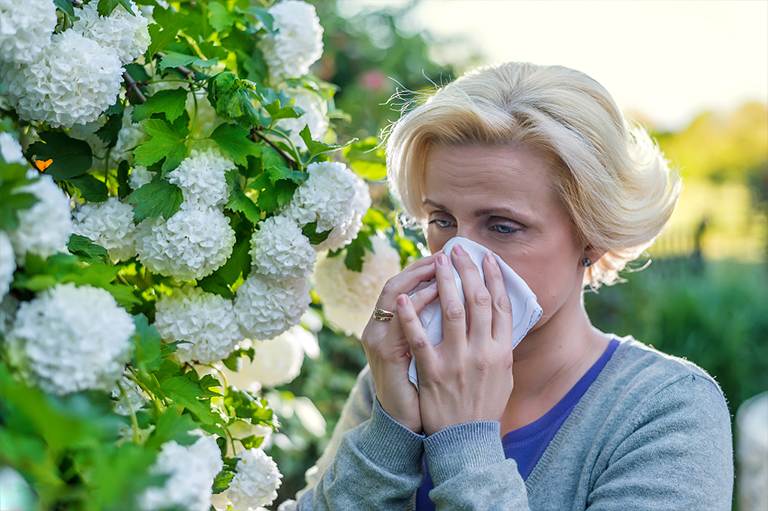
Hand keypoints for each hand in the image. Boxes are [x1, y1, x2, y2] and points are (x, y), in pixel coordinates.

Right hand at [360, 253, 439, 432]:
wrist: (404, 424)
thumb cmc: (417, 389)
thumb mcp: (420, 354)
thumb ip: (429, 329)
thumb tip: (455, 303)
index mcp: (387, 325)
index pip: (403, 284)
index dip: (423, 267)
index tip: (449, 255)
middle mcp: (377, 327)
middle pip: (397, 282)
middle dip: (423, 265)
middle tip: (448, 253)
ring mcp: (378, 339)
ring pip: (394, 294)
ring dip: (419, 276)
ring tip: (443, 264)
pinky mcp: (385, 355)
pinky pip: (400, 323)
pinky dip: (415, 304)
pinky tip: (434, 292)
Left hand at [395, 245, 514, 435]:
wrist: (468, 442)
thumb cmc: (484, 407)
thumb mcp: (504, 377)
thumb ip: (501, 347)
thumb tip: (500, 318)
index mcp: (502, 352)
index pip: (501, 306)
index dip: (494, 279)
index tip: (487, 258)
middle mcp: (483, 353)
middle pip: (478, 301)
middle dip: (468, 271)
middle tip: (459, 251)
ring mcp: (458, 362)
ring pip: (452, 312)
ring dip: (444, 283)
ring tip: (437, 261)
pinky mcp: (434, 373)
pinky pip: (420, 339)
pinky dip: (412, 317)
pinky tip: (404, 298)